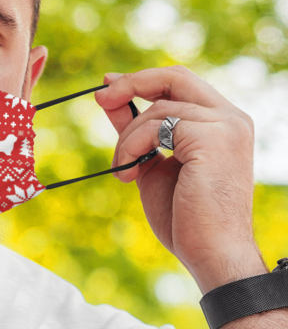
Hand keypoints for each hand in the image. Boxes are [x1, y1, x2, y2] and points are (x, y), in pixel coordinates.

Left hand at [95, 66, 264, 291]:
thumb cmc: (184, 217)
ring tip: (122, 170)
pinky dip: (132, 146)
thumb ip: (137, 132)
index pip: (180, 83)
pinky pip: (157, 127)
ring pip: (158, 109)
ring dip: (126, 139)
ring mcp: (225, 126)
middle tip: (99, 97)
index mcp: (221, 123)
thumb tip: (111, 100)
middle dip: (131, 83)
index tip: (107, 85)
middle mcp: (230, 118)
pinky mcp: (213, 138)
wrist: (210, 252)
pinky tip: (129, 175)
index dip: (141, 80)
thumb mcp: (152, 164)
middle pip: (174, 77)